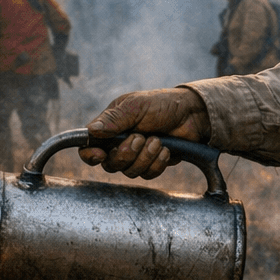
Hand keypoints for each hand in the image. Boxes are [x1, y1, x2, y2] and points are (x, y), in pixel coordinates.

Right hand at [78, 87, 210, 178]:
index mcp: (110, 126)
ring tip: (158, 140)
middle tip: (141, 137)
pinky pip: (148, 174)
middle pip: (109, 164)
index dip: (90, 155)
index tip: (100, 154)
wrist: (191, 114)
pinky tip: (166, 149)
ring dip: (145, 157)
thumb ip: (114, 119)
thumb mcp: (137, 106)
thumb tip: (91, 130)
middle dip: (126, 154)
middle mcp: (119, 143)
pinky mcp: (151, 164)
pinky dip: (157, 163)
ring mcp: (136, 155)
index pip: (88, 146)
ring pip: (129, 172)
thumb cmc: (162, 104)